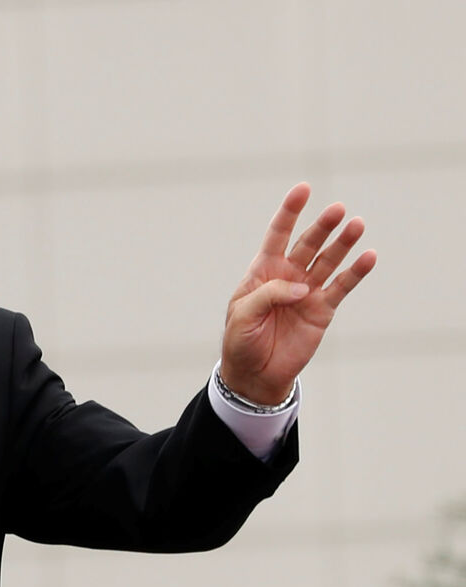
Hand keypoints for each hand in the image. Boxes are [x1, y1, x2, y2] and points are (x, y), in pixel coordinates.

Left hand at [221, 182, 377, 404]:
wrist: (255, 374)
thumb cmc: (241, 341)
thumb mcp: (242, 315)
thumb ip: (268, 295)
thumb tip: (301, 287)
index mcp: (263, 271)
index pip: (278, 234)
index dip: (290, 212)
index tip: (303, 189)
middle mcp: (288, 276)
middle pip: (308, 244)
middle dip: (322, 226)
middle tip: (338, 210)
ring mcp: (308, 291)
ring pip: (328, 261)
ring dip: (342, 244)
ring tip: (357, 225)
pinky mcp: (323, 309)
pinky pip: (342, 286)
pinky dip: (356, 272)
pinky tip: (369, 257)